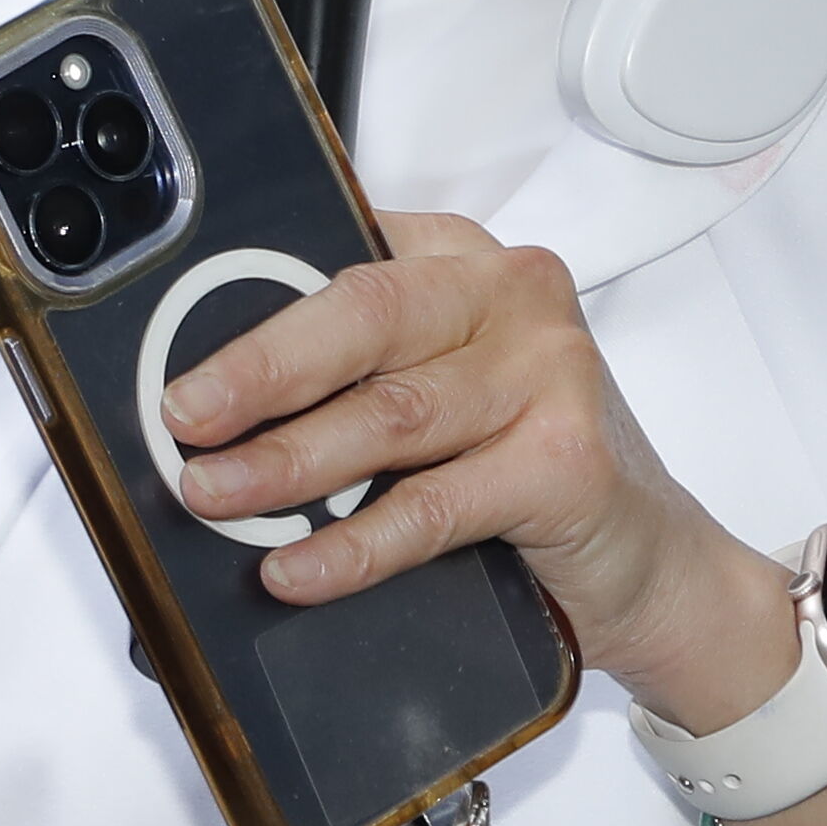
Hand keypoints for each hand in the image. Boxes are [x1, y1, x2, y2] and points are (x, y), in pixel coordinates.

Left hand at [151, 210, 796, 724]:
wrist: (653, 565)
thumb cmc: (526, 468)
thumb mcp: (440, 395)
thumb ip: (353, 377)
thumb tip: (209, 417)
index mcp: (461, 262)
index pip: (341, 256)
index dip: (249, 303)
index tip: (172, 351)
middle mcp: (512, 298)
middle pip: (363, 316)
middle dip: (258, 371)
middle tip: (184, 417)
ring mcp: (549, 373)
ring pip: (389, 413)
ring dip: (287, 463)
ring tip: (214, 496)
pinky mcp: (565, 462)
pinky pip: (433, 505)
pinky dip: (355, 544)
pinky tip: (297, 569)